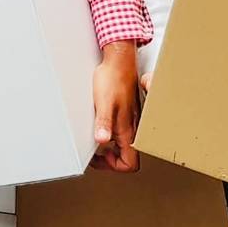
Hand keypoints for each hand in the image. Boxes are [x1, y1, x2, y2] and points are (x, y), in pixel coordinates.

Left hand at [89, 40, 140, 173]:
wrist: (119, 60)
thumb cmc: (113, 78)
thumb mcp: (104, 103)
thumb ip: (104, 123)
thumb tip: (101, 141)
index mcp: (128, 129)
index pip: (129, 163)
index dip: (113, 166)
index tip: (98, 158)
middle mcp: (132, 126)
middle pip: (127, 156)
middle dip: (110, 158)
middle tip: (95, 152)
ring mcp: (130, 119)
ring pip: (124, 144)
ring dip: (110, 146)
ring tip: (96, 140)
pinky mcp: (126, 111)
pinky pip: (122, 131)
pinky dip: (110, 133)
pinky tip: (100, 124)